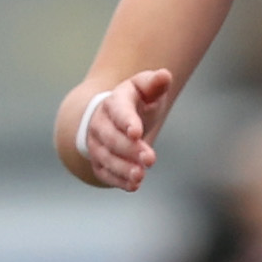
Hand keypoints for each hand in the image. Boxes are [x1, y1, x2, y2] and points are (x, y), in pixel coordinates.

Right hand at [68, 69, 178, 190]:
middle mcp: (100, 123)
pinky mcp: (98, 161)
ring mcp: (97, 143)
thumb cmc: (136, 102)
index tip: (137, 133)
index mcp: (114, 102)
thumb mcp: (145, 89)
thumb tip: (165, 75)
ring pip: (106, 157)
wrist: (113, 117)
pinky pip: (104, 172)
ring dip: (123, 168)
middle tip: (150, 159)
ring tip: (140, 176)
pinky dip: (117, 180)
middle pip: (111, 138)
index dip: (126, 121)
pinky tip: (133, 185)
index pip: (118, 111)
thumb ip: (154, 83)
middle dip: (129, 150)